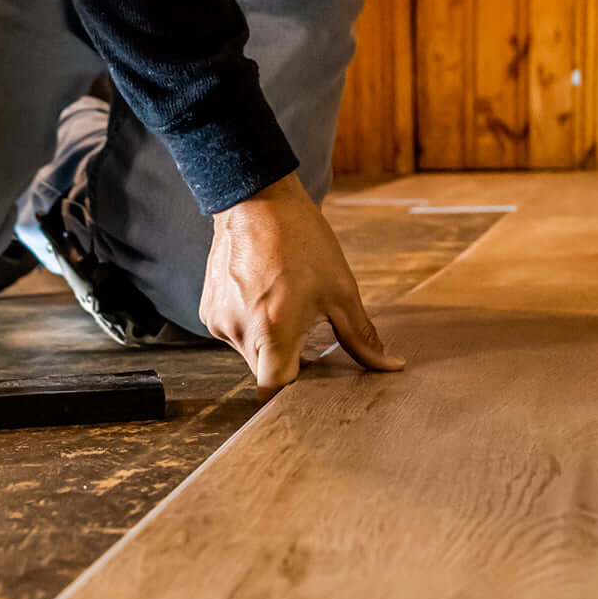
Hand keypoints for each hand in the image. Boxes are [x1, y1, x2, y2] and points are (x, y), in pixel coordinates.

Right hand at [201, 173, 404, 398]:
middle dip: (288, 364)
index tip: (311, 392)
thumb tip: (390, 365)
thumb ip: (361, 336)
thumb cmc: (300, 241)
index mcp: (272, 332)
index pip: (273, 391)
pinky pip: (233, 333)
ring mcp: (218, 322)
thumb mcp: (341, 291)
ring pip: (249, 353)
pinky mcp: (207, 311)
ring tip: (286, 306)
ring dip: (269, 343)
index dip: (292, 398)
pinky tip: (266, 297)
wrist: (255, 200)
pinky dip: (251, 326)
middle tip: (310, 336)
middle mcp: (239, 332)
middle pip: (264, 373)